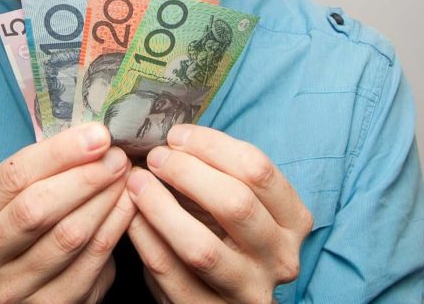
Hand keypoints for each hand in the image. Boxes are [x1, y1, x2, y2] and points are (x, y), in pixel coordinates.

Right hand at [0, 123, 135, 303]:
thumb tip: (93, 135)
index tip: (97, 134)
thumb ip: (43, 170)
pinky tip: (128, 205)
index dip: (59, 153)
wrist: (20, 288)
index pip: (13, 177)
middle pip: (36, 208)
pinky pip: (91, 263)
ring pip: (68, 236)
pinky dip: (115, 228)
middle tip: (116, 156)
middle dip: (84, 176)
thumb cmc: (22, 226)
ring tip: (125, 175)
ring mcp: (11, 289)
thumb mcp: (16, 195)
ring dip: (105, 200)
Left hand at [124, 125, 312, 302]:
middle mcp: (279, 258)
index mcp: (293, 221)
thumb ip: (217, 173)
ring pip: (201, 247)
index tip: (177, 135)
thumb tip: (172, 138)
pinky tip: (130, 214)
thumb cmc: (227, 236)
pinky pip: (169, 272)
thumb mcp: (238, 203)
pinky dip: (145, 238)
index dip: (213, 146)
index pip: (258, 171)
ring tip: (137, 182)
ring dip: (161, 206)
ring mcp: (247, 291)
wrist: (225, 299)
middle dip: (188, 172)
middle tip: (156, 157)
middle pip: (236, 204)